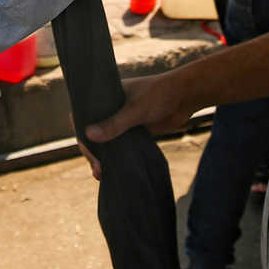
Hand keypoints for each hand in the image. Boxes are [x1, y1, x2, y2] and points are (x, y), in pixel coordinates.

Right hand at [81, 74, 196, 166]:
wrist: (186, 97)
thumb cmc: (160, 94)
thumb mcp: (135, 109)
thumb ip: (114, 123)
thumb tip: (89, 136)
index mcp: (106, 96)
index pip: (85, 116)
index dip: (82, 133)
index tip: (86, 150)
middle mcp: (111, 108)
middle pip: (94, 132)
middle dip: (93, 150)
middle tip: (97, 167)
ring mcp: (123, 120)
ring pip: (107, 141)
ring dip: (103, 156)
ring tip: (101, 174)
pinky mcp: (135, 131)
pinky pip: (121, 145)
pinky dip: (117, 156)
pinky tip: (113, 170)